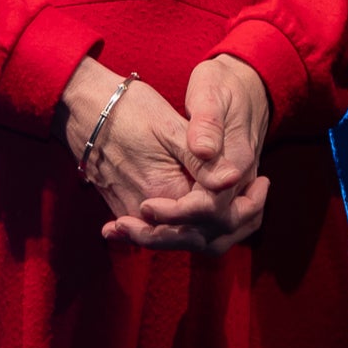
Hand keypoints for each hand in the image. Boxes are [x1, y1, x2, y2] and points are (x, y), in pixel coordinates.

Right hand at [58, 60, 261, 253]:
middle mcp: (147, 212)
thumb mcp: (171, 127)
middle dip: (235, 221)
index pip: (214, 218)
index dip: (245, 205)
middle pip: (202, 238)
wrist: (84, 109)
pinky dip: (191, 224)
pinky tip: (212, 205)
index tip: (263, 182)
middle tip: (259, 192)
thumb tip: (234, 179)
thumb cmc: (129, 110)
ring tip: (242, 199)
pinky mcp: (124, 209)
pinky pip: (163, 230)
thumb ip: (202, 159)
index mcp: (165, 192)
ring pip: (184, 238)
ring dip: (216, 225)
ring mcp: (132, 214)